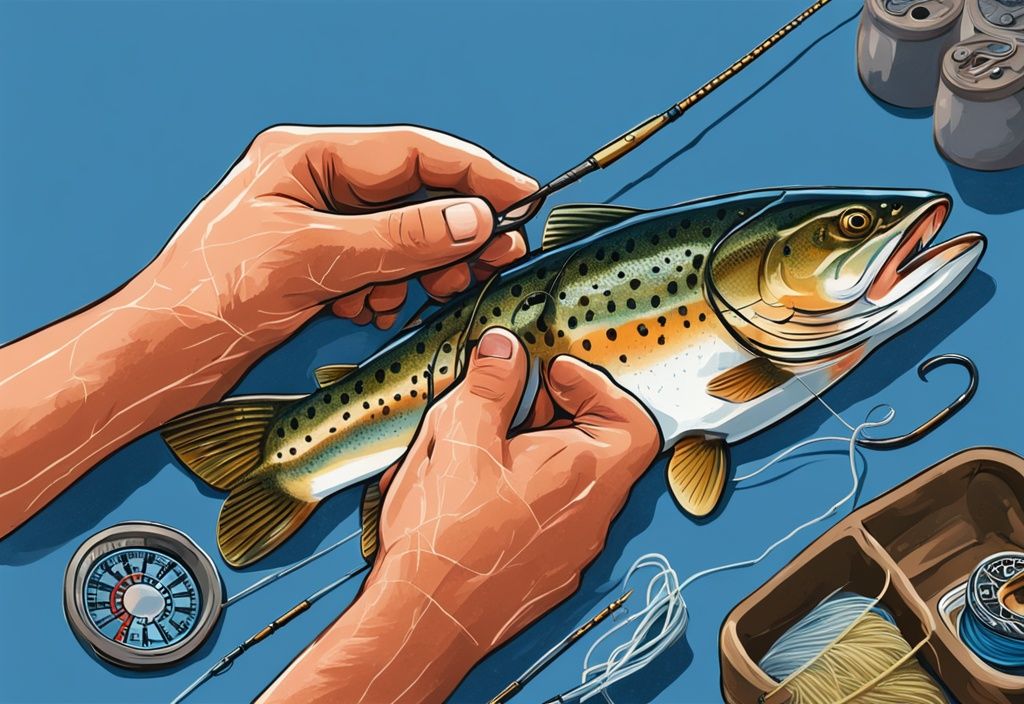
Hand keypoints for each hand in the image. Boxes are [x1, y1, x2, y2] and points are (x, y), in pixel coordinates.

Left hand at [139, 125, 535, 344]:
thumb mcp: (315, 257)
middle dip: (453, 231)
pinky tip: (372, 309)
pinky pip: (379, 269)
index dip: (472, 173)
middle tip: (493, 257)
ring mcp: (318, 228)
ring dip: (421, 268)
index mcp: (306, 157)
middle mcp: (316, 186)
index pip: (411, 153)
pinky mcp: (318, 266)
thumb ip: (401, 238)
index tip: (519, 195)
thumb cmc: (211, 293)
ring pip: (401, 239)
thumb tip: (472, 220)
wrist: (164, 352)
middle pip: (412, 197)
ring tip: (429, 293)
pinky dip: (389, 290)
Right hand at [260, 329, 659, 703]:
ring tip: (471, 449)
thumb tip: (505, 349)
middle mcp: (590, 516)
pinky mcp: (543, 572)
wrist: (423, 622)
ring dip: (525, 454)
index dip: (595, 387)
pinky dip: (516, 491)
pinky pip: (542, 517)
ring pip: (562, 482)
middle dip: (547, 415)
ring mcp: (569, 550)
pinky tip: (466, 491)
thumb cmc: (445, 536)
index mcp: (585, 474)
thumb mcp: (460, 435)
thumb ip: (490, 385)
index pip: (631, 420)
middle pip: (595, 446)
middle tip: (502, 407)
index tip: (550, 375)